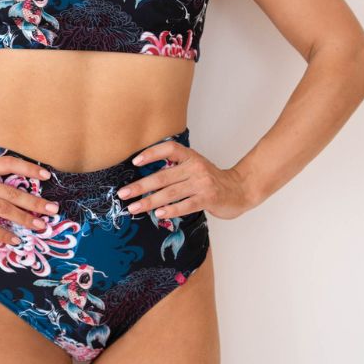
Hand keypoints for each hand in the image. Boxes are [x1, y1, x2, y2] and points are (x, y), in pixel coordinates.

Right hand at [0, 155, 59, 245]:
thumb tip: (5, 175)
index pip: (9, 163)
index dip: (29, 168)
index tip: (46, 175)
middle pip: (13, 191)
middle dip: (36, 202)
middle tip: (52, 209)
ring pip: (5, 209)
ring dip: (25, 219)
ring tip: (40, 226)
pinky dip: (4, 234)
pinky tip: (14, 240)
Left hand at [116, 138, 254, 221]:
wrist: (240, 190)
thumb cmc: (211, 180)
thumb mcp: (195, 167)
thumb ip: (176, 169)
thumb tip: (145, 180)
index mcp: (190, 157)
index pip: (169, 149)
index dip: (151, 154)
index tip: (135, 162)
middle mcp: (195, 167)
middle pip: (163, 176)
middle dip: (140, 186)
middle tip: (123, 194)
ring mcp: (202, 183)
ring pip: (170, 193)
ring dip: (149, 202)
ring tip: (134, 208)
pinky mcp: (208, 198)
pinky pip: (185, 205)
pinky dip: (171, 210)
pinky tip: (158, 214)